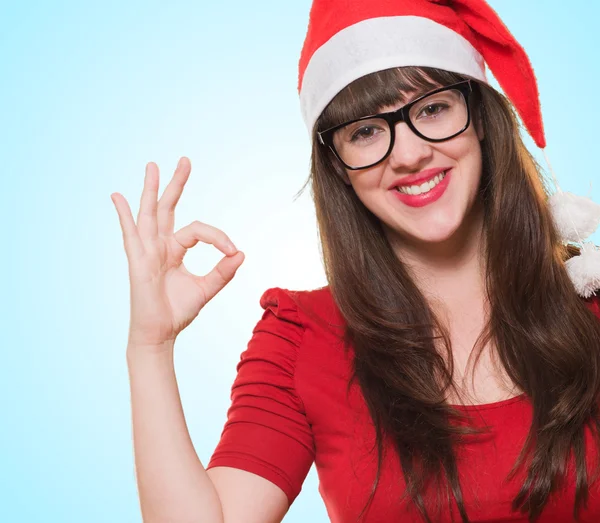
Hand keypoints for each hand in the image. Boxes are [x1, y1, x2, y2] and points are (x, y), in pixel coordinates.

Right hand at [111, 157, 244, 349]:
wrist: (161, 333)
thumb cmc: (179, 311)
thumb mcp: (207, 288)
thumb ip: (223, 271)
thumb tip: (241, 253)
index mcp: (175, 250)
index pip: (198, 230)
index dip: (218, 237)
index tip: (233, 250)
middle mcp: (159, 245)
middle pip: (167, 207)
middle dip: (176, 184)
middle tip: (186, 160)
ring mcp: (146, 251)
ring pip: (149, 214)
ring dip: (151, 190)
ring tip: (153, 166)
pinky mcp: (137, 262)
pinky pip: (130, 235)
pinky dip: (124, 216)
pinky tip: (117, 196)